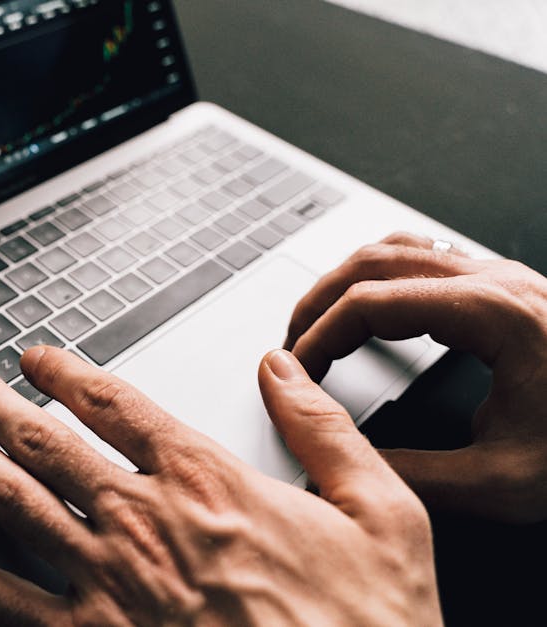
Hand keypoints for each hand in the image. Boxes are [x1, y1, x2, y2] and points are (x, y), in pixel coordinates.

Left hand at [0, 347, 440, 625]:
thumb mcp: (382, 511)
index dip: (65, 374)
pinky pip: (1, 602)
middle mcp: (145, 523)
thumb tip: (280, 368)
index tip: (35, 358)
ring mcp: (109, 585)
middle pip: (45, 443)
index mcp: (206, 483)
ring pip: (13, 504)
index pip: (115, 405)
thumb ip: (322, 429)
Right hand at [285, 232, 546, 522]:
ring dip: (346, 280)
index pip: (369, 303)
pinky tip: (376, 306)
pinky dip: (382, 275)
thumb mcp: (505, 480)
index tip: (294, 370)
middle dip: (317, 300)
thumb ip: (415, 475)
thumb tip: (349, 468)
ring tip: (319, 319)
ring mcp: (503, 277)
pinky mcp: (508, 288)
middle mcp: (494, 282)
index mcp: (491, 315)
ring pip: (397, 248)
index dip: (317, 336)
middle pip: (373, 262)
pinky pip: (426, 257)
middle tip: (290, 343)